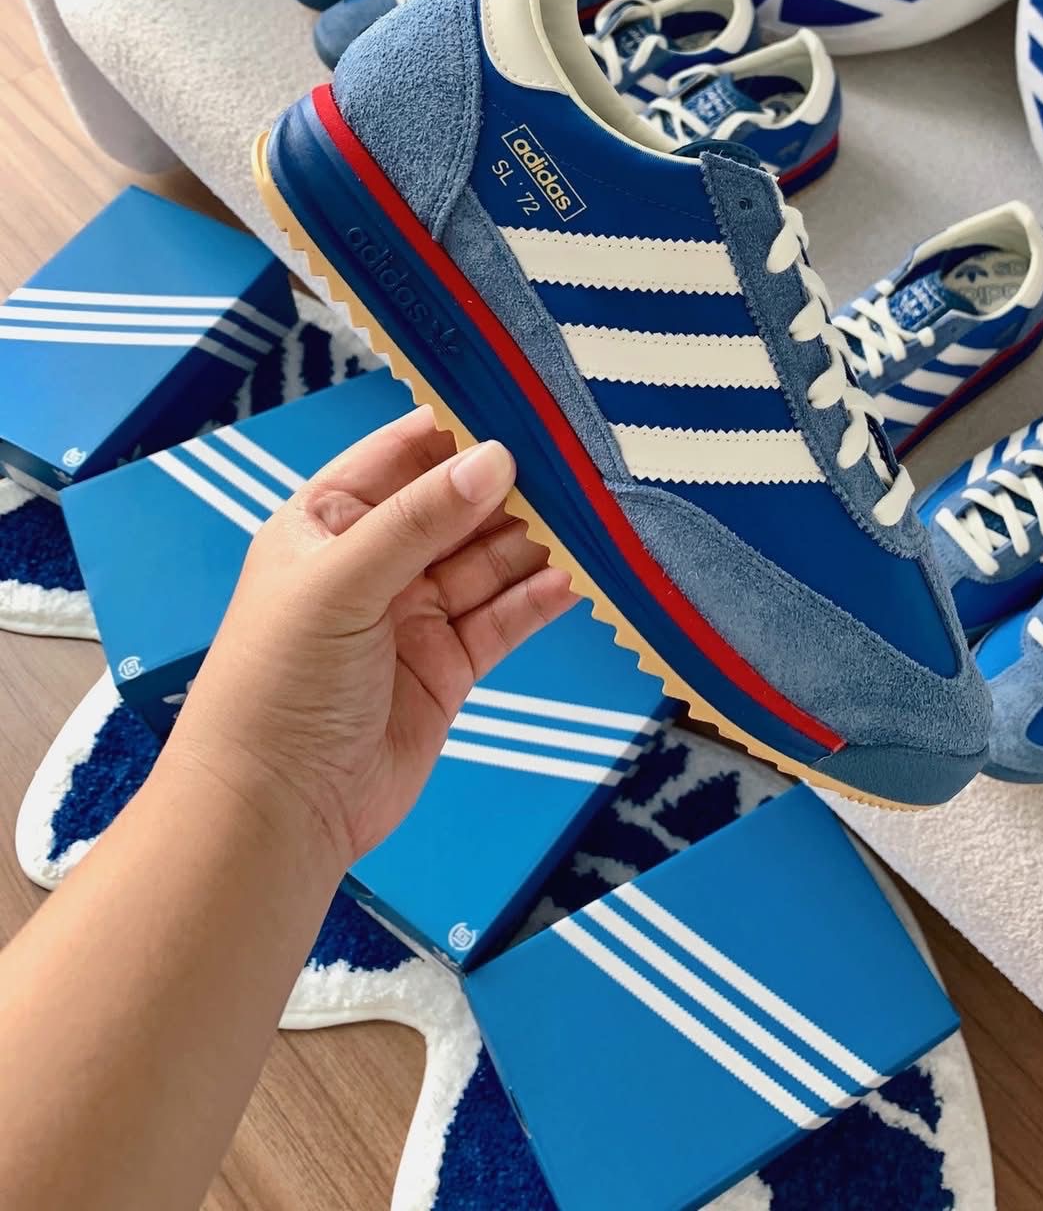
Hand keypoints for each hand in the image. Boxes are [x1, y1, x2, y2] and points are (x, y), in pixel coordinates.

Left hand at [167, 405, 575, 875]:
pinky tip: (570, 580)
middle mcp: (372, 562)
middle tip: (574, 465)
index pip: (400, 456)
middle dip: (507, 488)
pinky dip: (535, 600)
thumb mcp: (341, 584)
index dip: (455, 432)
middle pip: (453, 508)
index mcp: (327, 523)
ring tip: (588, 517)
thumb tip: (495, 458)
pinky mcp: (447, 668)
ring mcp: (412, 616)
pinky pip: (500, 620)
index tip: (519, 408)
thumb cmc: (278, 685)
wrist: (275, 813)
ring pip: (485, 562)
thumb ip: (418, 520)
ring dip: (531, 542)